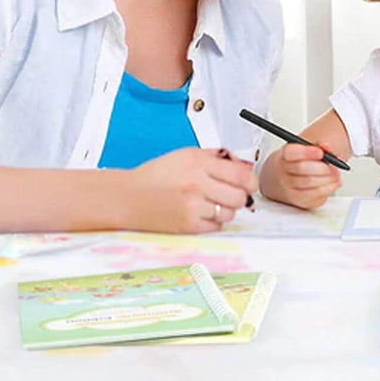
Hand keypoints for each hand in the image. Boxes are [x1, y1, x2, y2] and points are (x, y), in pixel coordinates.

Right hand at [121, 147, 257, 232]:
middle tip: (231, 192)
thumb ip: (215, 158)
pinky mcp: (188, 225)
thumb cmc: (156, 175)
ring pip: (230, 213)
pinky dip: (214, 220)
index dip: (250, 180)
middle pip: (240, 197)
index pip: (241, 175)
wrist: (128, 197)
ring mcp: (193, 207)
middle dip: (240, 195)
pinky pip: (216, 226)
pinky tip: (202, 211)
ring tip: (211, 201)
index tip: (249, 182)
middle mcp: (197, 185)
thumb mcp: (186, 154)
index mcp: (198, 163)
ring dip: (226, 208)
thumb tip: (241, 165)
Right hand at [259, 141, 342, 209]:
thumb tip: (327, 147)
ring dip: (327, 178)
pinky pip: (315, 195)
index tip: (321, 152)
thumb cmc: (296, 164)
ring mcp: (289, 189)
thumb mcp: (305, 151)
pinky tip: (333, 183)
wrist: (284, 182)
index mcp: (284, 156)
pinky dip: (329, 188)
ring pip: (310, 183)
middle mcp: (283, 173)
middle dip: (321, 167)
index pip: (291, 152)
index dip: (307, 152)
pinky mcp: (299, 201)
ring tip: (335, 174)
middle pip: (302, 168)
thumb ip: (318, 146)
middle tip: (333, 165)